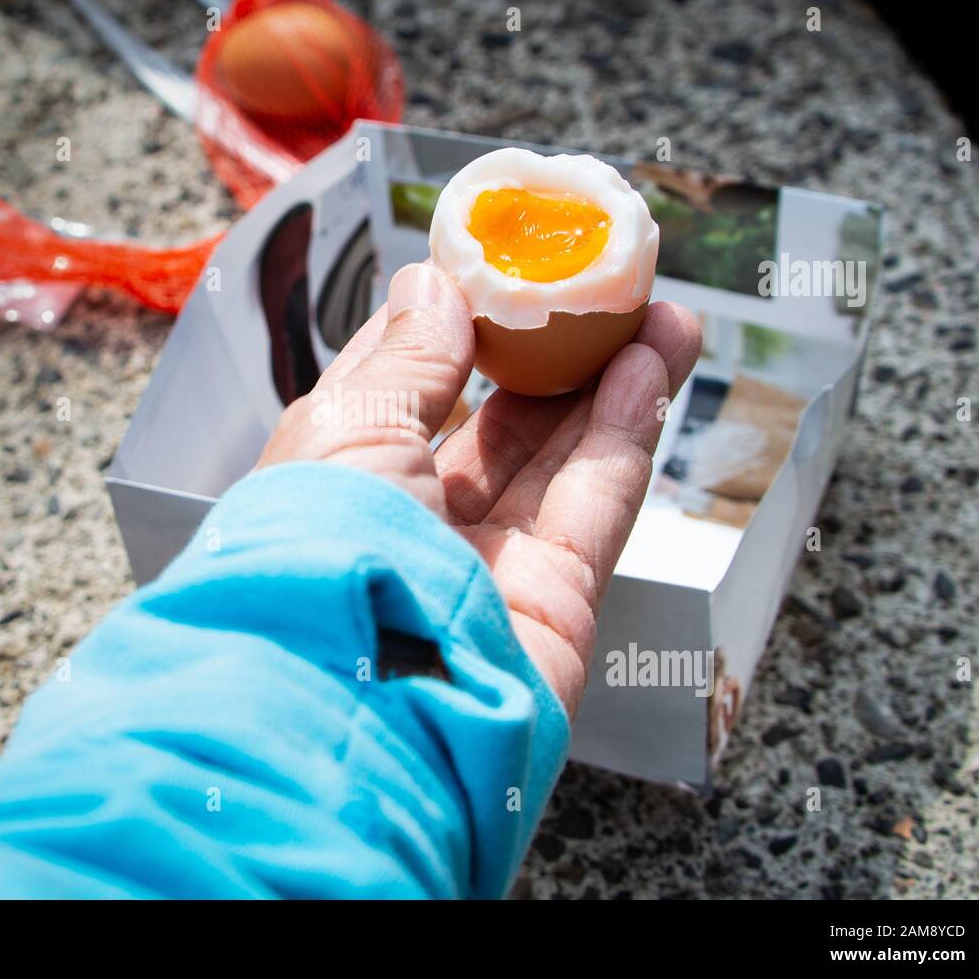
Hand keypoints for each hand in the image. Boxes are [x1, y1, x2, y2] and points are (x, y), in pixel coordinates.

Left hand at [257, 263, 701, 716]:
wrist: (353, 706)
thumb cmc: (320, 548)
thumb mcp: (350, 427)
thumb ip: (407, 358)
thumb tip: (434, 284)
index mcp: (342, 479)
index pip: (403, 387)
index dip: (453, 328)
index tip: (498, 272)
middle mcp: (412, 525)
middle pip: (495, 427)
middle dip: (549, 357)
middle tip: (600, 292)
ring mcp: (486, 570)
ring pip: (557, 461)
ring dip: (610, 385)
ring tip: (659, 313)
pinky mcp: (552, 608)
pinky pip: (594, 505)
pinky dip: (627, 436)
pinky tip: (652, 366)